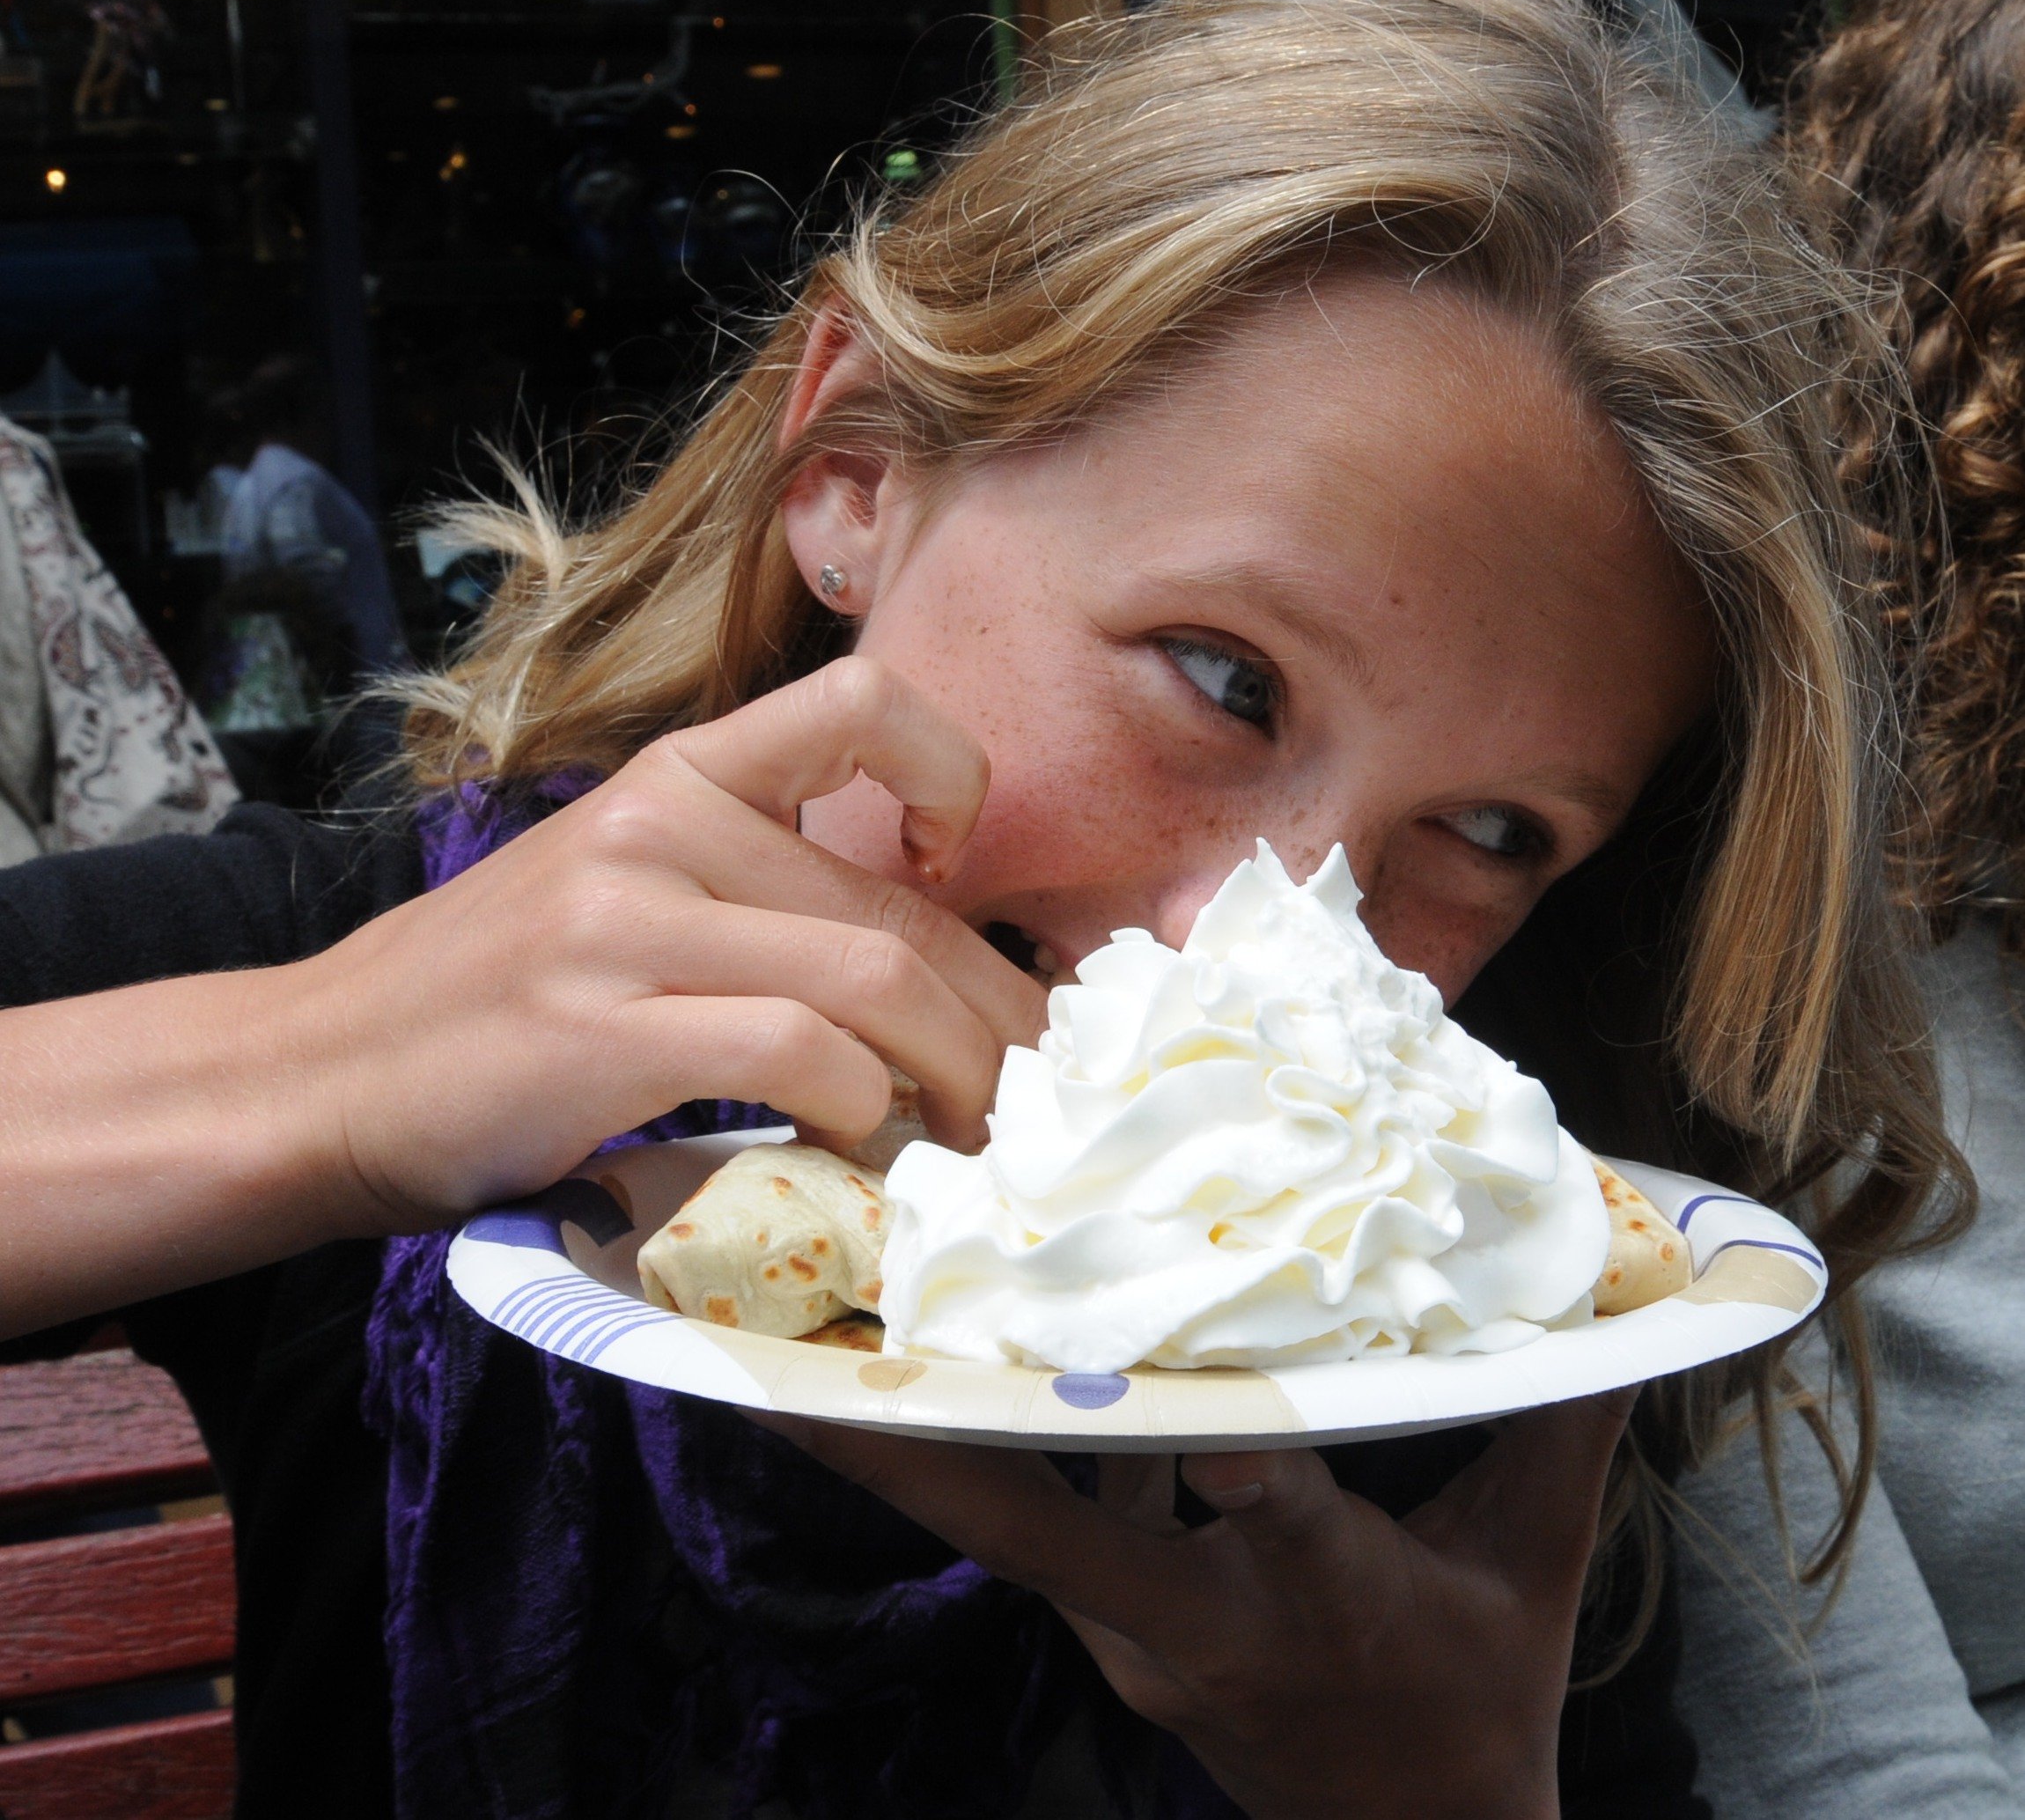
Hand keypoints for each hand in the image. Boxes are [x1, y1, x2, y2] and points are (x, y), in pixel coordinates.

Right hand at [301, 657, 1045, 1223]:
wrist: (318, 1071)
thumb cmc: (493, 998)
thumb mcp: (621, 896)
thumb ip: (750, 895)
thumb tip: (918, 964)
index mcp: (673, 776)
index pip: (858, 704)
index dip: (948, 775)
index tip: (949, 867)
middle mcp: (658, 825)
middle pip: (895, 905)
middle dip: (998, 1012)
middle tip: (1037, 1085)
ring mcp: (627, 920)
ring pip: (872, 974)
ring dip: (958, 1074)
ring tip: (977, 1138)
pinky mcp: (602, 1026)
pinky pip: (798, 1051)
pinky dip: (861, 1108)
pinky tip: (859, 1144)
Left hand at [758, 1391, 1634, 1819]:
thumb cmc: (1480, 1688)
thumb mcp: (1536, 1557)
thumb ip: (1556, 1413)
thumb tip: (1614, 1279)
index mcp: (1314, 1599)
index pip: (1273, 1515)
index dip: (1228, 1458)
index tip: (1169, 1390)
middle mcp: (1189, 1622)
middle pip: (1035, 1531)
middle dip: (907, 1449)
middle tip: (789, 1364)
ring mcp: (1128, 1636)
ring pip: (1010, 1520)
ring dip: (913, 1431)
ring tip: (821, 1318)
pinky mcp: (1112, 1629)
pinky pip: (1044, 1514)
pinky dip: (993, 1434)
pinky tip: (945, 1339)